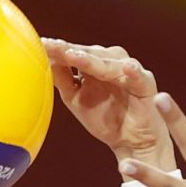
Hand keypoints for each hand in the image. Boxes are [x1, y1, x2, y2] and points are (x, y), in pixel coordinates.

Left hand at [43, 39, 174, 172]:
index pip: (75, 52)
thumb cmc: (106, 119)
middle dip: (71, 50)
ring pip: (110, 63)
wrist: (130, 142)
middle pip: (90, 53)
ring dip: (94, 60)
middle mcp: (111, 63)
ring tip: (75, 56)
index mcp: (95, 64)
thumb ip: (62, 79)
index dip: (58, 48)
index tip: (40, 44)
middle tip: (53, 47)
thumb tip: (44, 59)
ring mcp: (129, 72)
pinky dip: (134, 72)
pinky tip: (127, 68)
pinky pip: (139, 77)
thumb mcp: (76, 99)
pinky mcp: (145, 85)